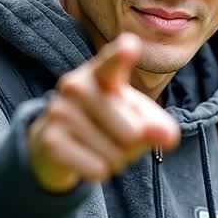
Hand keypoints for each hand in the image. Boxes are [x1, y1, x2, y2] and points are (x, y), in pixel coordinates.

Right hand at [27, 33, 180, 192]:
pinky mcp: (50, 139)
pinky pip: (97, 169)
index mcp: (101, 73)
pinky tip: (83, 158)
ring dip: (114, 159)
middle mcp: (76, 85)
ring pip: (115, 154)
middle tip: (113, 135)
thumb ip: (157, 125)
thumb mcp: (136, 119)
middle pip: (133, 132)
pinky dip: (98, 171)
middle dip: (132, 145)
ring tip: (95, 146)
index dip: (122, 56)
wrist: (54, 145)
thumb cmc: (107, 123)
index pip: (113, 63)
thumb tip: (168, 136)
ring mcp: (59, 111)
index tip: (129, 46)